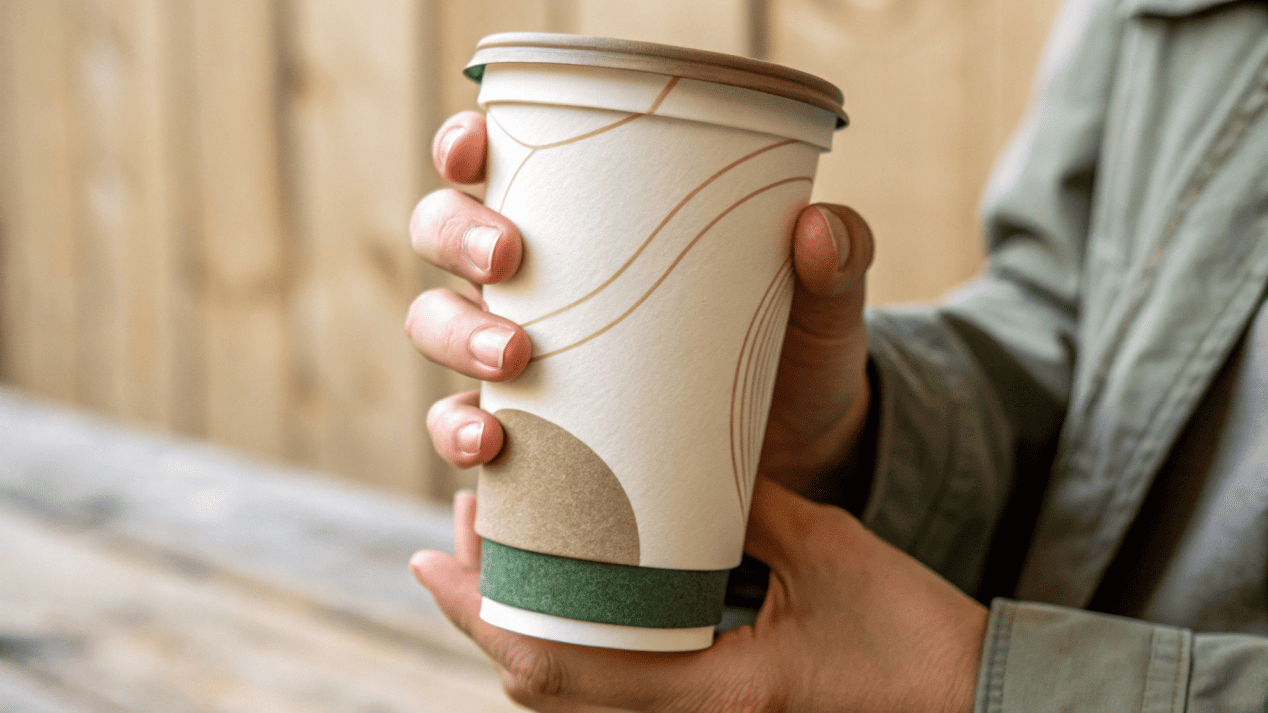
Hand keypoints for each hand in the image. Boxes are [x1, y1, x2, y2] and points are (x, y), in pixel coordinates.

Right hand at [406, 112, 874, 489]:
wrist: (796, 459)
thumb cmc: (793, 355)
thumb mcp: (821, 306)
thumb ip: (837, 261)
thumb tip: (814, 228)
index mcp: (588, 225)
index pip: (500, 166)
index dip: (466, 149)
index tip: (477, 148)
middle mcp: (538, 284)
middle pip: (443, 239)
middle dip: (456, 239)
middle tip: (508, 263)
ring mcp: (525, 360)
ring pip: (436, 327)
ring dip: (453, 336)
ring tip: (511, 361)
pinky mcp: (534, 436)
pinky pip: (464, 429)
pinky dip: (459, 434)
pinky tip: (491, 447)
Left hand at [412, 478, 987, 711]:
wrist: (970, 702)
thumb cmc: (910, 638)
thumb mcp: (825, 554)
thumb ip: (745, 510)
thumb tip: (676, 458)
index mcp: (707, 694)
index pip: (556, 664)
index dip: (478, 614)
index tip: (430, 556)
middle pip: (542, 685)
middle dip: (489, 610)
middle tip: (467, 533)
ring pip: (573, 694)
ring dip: (527, 624)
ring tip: (508, 552)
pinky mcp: (717, 711)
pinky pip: (617, 688)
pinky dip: (575, 640)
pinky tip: (576, 592)